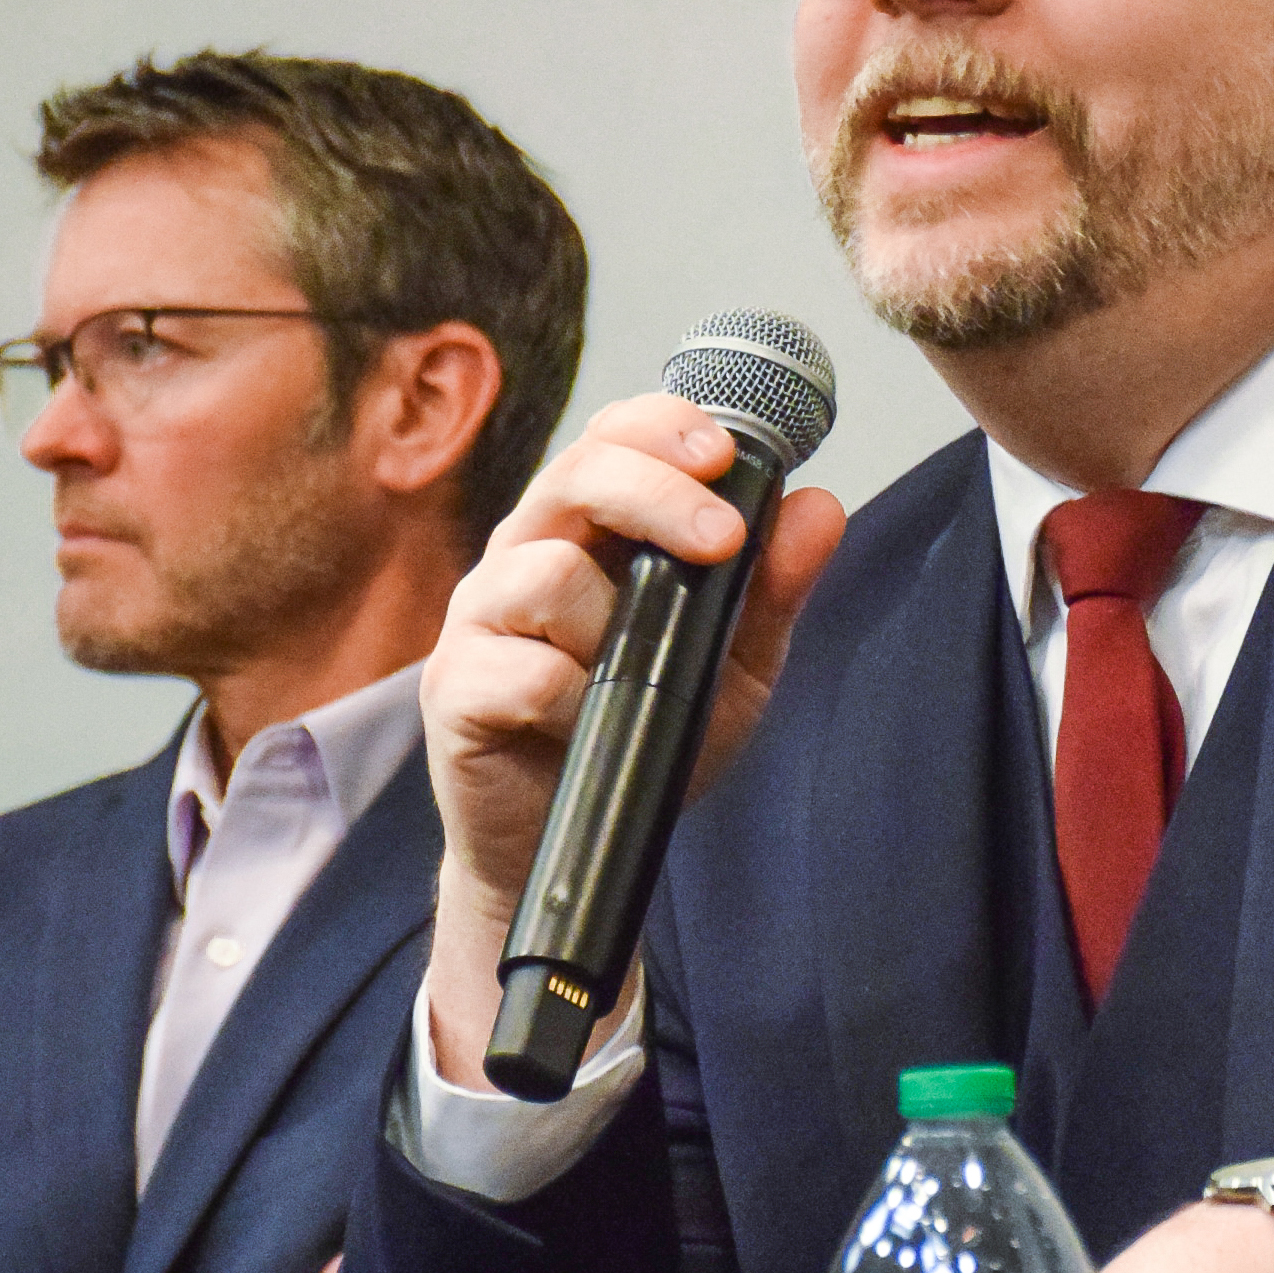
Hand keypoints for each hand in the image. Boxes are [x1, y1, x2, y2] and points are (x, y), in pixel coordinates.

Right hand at [419, 395, 844, 1085]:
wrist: (577, 845)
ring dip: (612, 624)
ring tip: (635, 677)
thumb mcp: (734, 665)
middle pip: (575, 474)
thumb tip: (820, 506)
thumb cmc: (646, 735)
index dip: (663, 427)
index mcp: (591, 530)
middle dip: (655, 494)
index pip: (615, 437)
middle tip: (722, 541)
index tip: (725, 455)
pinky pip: (517, 669)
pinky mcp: (454, 689)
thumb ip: (773, 590)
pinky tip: (583, 720)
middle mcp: (527, 554)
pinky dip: (568, 695)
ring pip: (544, 572)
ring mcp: (482, 619)